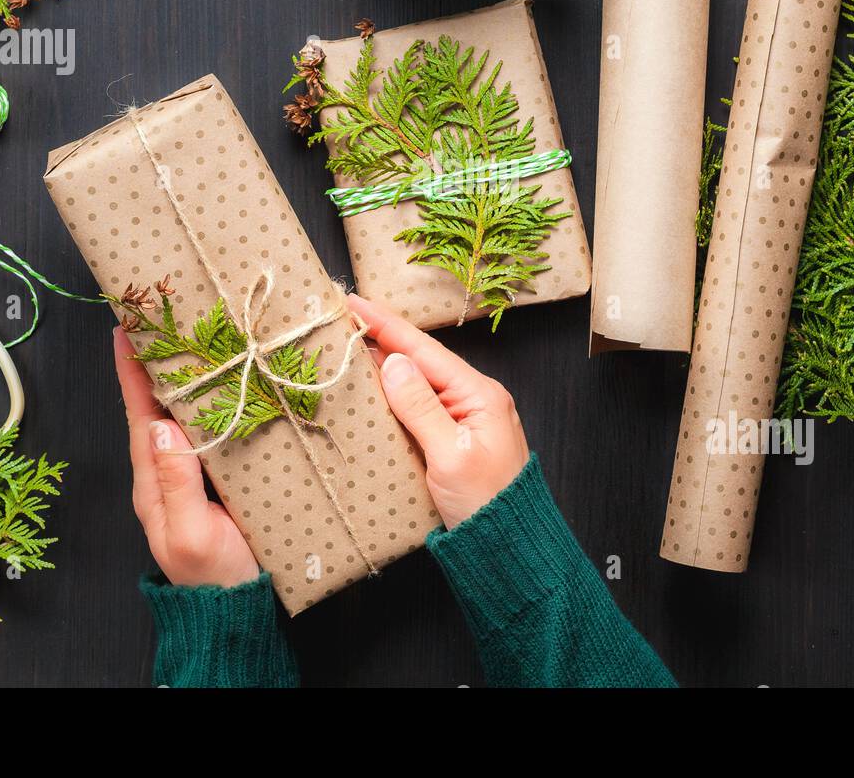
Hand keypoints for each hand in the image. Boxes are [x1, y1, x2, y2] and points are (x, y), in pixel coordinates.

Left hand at [113, 326, 258, 586]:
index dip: (131, 374)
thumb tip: (162, 427)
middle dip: (154, 364)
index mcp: (152, 485)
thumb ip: (175, 483)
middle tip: (158, 319)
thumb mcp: (191, 535)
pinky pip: (210, 431)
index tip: (124, 331)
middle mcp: (166, 474)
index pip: (138, 417)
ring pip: (182, 416)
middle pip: (156, 408)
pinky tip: (226, 383)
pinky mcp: (219, 479)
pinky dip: (212, 402)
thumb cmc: (214, 578)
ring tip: (190, 339)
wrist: (237, 611)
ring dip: (183, 378)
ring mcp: (191, 476)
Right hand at [347, 294, 528, 529]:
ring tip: (348, 345)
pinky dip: (392, 394)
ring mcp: (465, 418)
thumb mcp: (450, 455)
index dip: (386, 325)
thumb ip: (421, 407)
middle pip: (420, 360)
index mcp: (480, 394)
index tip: (352, 302)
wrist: (511, 550)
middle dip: (382, 338)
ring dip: (385, 364)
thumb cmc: (486, 505)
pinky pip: (419, 405)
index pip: (424, 350)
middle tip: (342, 318)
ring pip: (417, 382)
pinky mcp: (453, 438)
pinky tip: (371, 388)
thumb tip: (393, 362)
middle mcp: (474, 398)